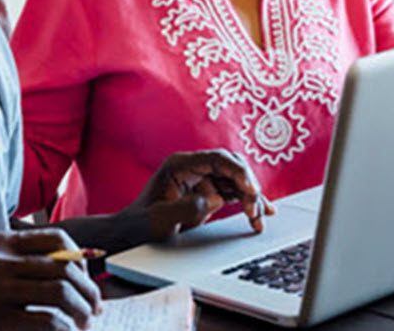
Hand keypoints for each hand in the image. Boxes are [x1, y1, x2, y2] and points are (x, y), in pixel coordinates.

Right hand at [0, 229, 101, 330]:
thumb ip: (13, 258)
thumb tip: (62, 265)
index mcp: (0, 243)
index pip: (57, 241)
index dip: (80, 261)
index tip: (86, 281)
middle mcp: (1, 261)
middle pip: (64, 269)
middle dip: (88, 291)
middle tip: (95, 309)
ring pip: (60, 293)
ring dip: (80, 311)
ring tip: (84, 324)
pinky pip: (46, 321)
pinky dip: (63, 329)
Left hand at [125, 149, 274, 239]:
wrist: (131, 235)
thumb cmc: (141, 226)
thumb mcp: (160, 219)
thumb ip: (187, 207)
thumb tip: (215, 199)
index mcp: (180, 165)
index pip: (217, 158)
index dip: (237, 171)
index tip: (250, 190)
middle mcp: (193, 168)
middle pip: (231, 166)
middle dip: (248, 185)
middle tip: (255, 210)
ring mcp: (201, 180)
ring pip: (236, 180)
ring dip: (252, 197)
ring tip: (262, 218)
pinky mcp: (207, 194)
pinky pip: (233, 193)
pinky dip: (247, 203)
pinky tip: (260, 215)